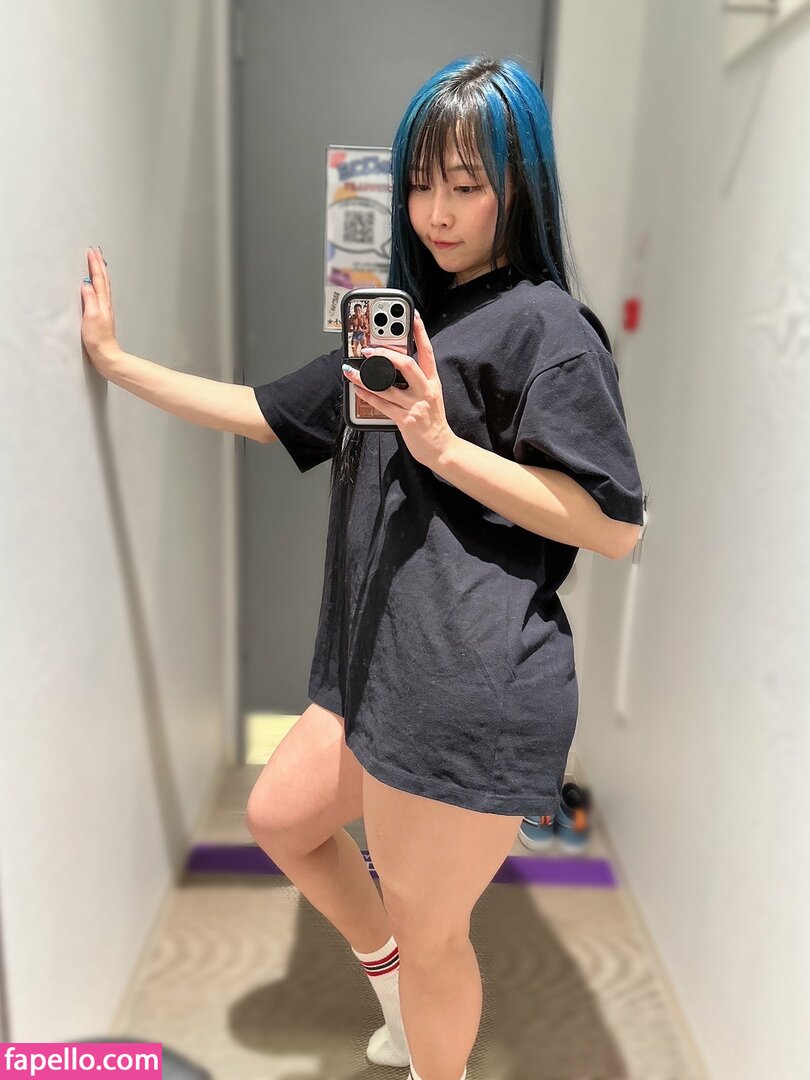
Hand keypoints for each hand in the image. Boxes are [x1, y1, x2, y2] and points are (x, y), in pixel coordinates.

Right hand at [80, 247, 119, 373]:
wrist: (106, 354)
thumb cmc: (98, 339)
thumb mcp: (91, 316)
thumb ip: (89, 299)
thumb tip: (86, 283)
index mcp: (102, 302)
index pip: (98, 278)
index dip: (94, 264)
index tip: (91, 251)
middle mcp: (105, 303)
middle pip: (103, 279)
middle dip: (99, 264)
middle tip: (95, 251)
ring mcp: (104, 309)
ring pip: (104, 285)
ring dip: (100, 272)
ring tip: (98, 262)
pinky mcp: (102, 315)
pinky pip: (101, 294)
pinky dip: (99, 284)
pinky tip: (97, 286)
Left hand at [342, 311, 455, 470]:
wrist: (442, 449)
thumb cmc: (434, 423)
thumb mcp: (431, 396)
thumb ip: (417, 382)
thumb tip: (395, 368)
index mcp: (432, 382)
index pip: (428, 352)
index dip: (421, 332)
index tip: (412, 316)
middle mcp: (425, 390)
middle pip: (407, 364)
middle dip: (385, 354)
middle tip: (368, 349)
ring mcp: (415, 405)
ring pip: (387, 386)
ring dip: (365, 377)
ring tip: (350, 370)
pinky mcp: (406, 420)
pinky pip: (382, 404)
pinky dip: (367, 395)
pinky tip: (357, 388)